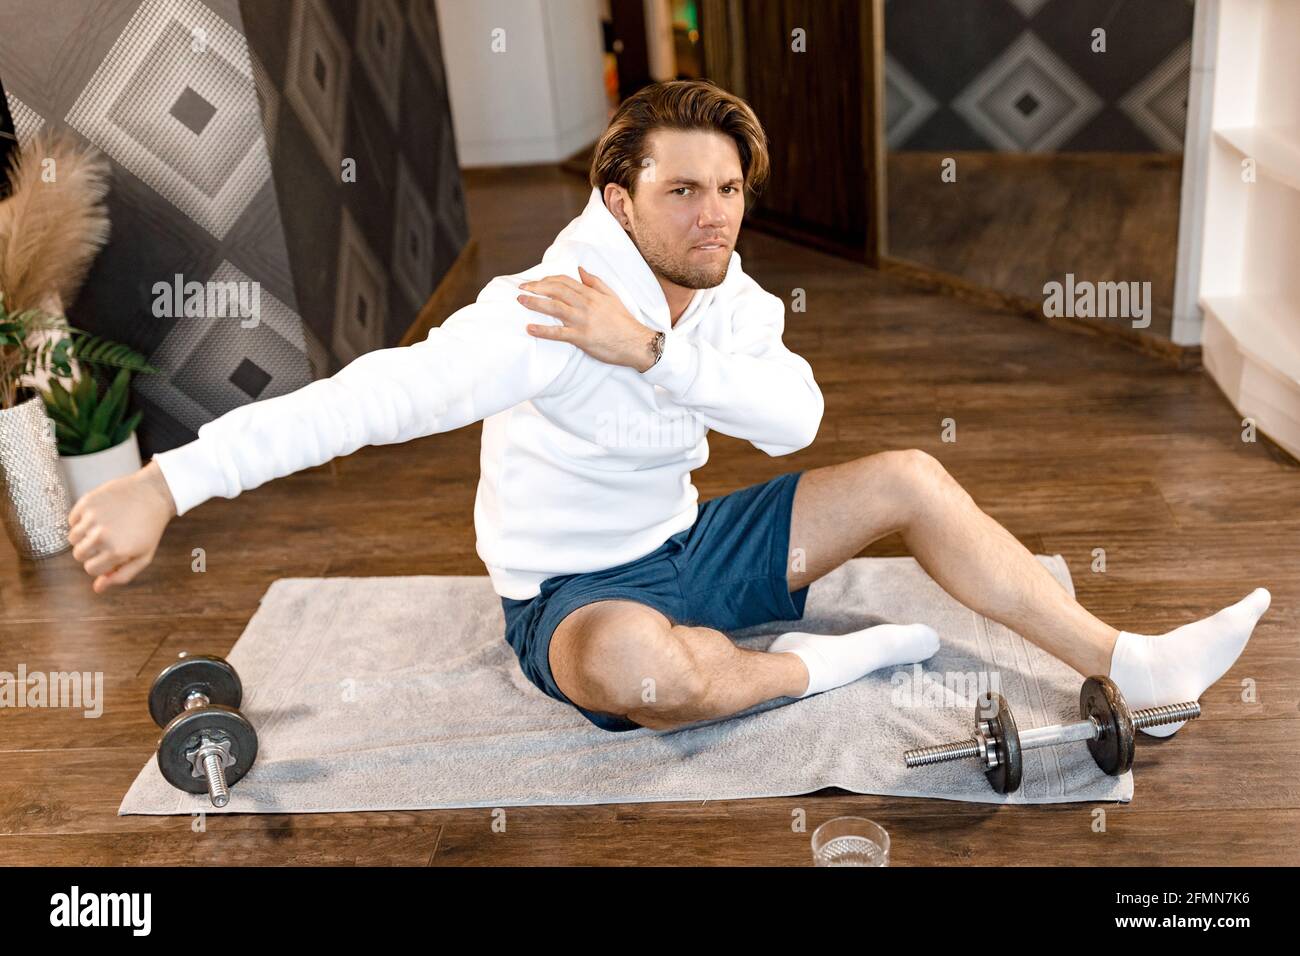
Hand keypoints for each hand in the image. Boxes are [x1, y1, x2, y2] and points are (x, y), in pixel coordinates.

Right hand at [68, 460, 175, 592]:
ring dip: (84, 536)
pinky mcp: (86, 502)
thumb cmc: (149, 527)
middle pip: (79, 555)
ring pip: (72, 538)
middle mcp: (102, 536)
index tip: (111, 554)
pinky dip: (81, 519)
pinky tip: (100, 514)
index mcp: (117, 552)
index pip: (91, 569)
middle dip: (91, 551)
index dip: (100, 563)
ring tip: (103, 526)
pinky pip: (72, 520)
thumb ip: (121, 576)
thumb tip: (97, 588)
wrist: (153, 493)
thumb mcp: (143, 555)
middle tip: (108, 539)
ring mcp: (93, 518)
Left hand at [517, 266, 658, 371]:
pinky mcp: (581, 338)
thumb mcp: (611, 296)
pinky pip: (558, 333)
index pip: (565, 281)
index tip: (536, 282)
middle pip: (556, 290)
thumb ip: (595, 282)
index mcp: (591, 295)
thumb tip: (580, 269)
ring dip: (535, 303)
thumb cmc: (623, 321)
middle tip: (521, 288)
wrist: (636, 342)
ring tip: (521, 301)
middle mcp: (585, 305)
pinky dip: (543, 330)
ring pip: (554, 308)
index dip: (547, 280)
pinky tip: (530, 328)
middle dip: (536, 287)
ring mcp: (582, 321)